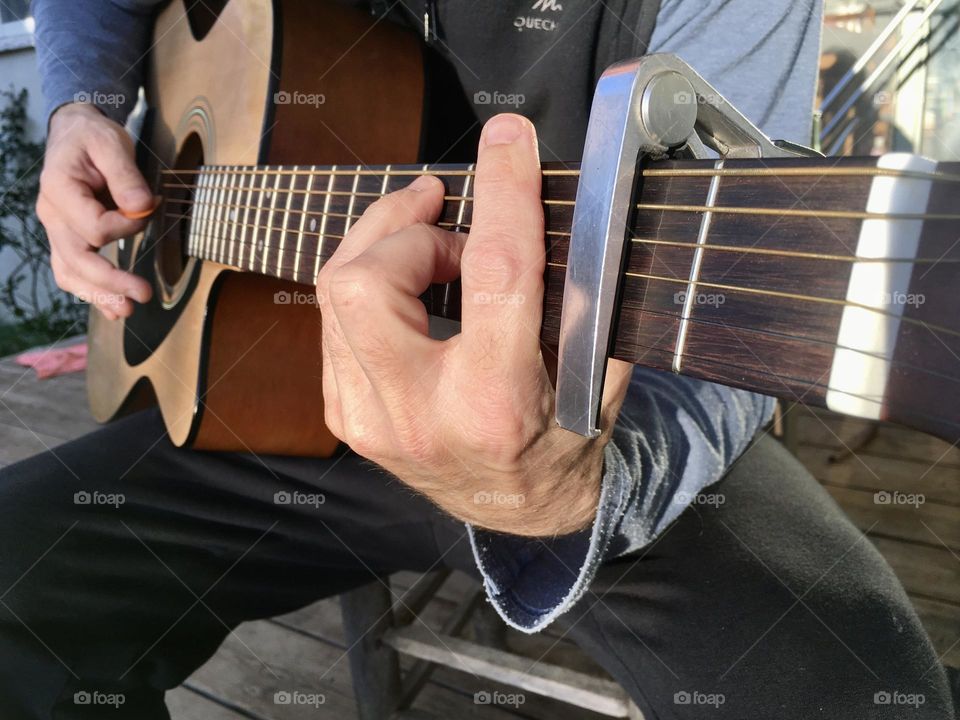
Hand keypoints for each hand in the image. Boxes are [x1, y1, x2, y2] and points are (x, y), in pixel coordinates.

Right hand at [37, 102, 153, 319]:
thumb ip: (126, 174)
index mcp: (59, 189)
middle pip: (77, 259)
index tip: (147, 209)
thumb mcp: (111, 143)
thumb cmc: (93, 138)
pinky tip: (112, 309)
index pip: (94, 226)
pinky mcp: (67, 239)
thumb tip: (141, 206)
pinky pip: (72, 272)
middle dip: (110, 281)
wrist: (75, 135)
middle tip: (142, 295)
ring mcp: (57, 230)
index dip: (126, 226)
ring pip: (70, 272)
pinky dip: (91, 292)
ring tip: (125, 311)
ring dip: (98, 296)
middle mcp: (52, 215)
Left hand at [316, 114, 631, 535]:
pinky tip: (408, 284)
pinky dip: (370, 283)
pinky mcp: (347, 416)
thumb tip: (565, 209)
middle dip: (405, 227)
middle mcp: (418, 415)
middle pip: (365, 280)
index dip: (503, 193)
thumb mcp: (596, 374)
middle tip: (451, 220)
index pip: (493, 274)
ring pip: (336, 291)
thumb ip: (584, 297)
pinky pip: (335, 319)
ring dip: (386, 246)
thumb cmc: (563, 441)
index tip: (509, 140)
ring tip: (435, 248)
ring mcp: (370, 420)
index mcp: (495, 403)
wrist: (516, 513)